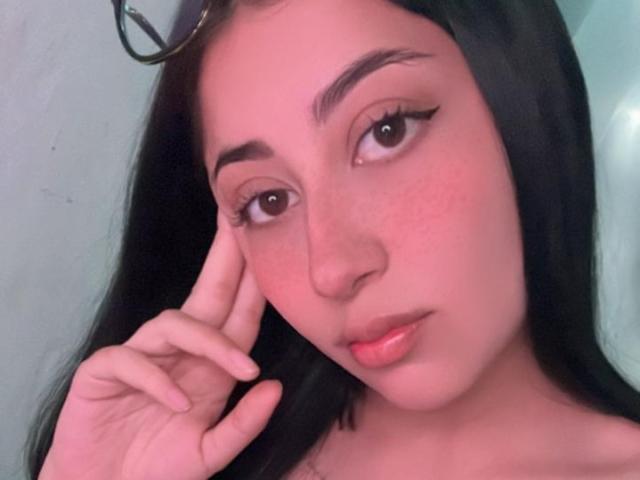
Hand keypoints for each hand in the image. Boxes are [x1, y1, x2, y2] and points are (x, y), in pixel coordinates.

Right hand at [39, 211, 281, 479]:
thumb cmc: (157, 469)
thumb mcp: (210, 454)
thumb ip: (243, 425)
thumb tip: (274, 387)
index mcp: (208, 366)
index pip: (238, 315)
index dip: (255, 283)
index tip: (273, 247)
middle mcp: (178, 352)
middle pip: (207, 294)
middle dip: (225, 258)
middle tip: (239, 224)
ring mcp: (141, 357)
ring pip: (174, 323)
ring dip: (209, 342)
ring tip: (239, 370)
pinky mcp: (103, 371)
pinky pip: (130, 359)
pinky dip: (156, 380)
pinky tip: (179, 404)